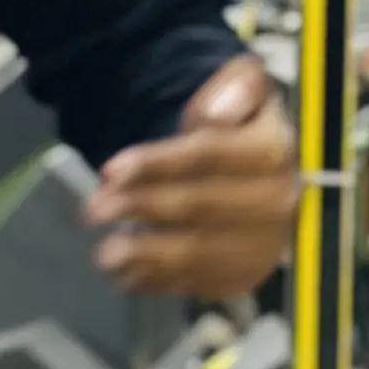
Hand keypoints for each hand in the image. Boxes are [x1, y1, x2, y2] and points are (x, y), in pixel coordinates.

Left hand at [83, 53, 295, 301]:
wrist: (261, 174)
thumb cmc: (241, 125)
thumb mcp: (245, 87)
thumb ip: (238, 86)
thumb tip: (217, 116)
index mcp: (274, 151)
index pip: (208, 156)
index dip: (156, 163)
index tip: (110, 170)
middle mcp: (275, 203)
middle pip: (199, 207)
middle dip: (141, 208)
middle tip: (93, 211)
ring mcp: (261, 246)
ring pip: (199, 253)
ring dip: (147, 255)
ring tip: (106, 254)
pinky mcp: (244, 276)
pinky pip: (198, 283)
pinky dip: (159, 282)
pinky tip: (128, 275)